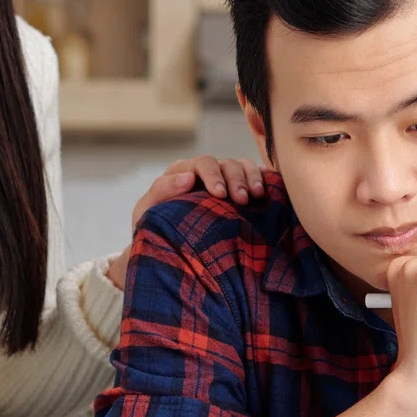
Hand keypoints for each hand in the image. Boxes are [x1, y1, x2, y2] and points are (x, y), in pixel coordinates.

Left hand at [108, 156, 266, 288]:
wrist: (166, 252)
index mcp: (183, 173)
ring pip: (244, 167)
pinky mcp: (239, 194)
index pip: (203, 164)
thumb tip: (188, 178)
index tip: (219, 194)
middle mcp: (206, 174)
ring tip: (257, 196)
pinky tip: (269, 193)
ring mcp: (224, 183)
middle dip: (236, 179)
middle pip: (227, 164)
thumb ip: (161, 191)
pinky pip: (256, 179)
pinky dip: (264, 181)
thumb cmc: (152, 230)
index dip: (213, 174)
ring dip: (252, 178)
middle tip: (243, 199)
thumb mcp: (147, 212)